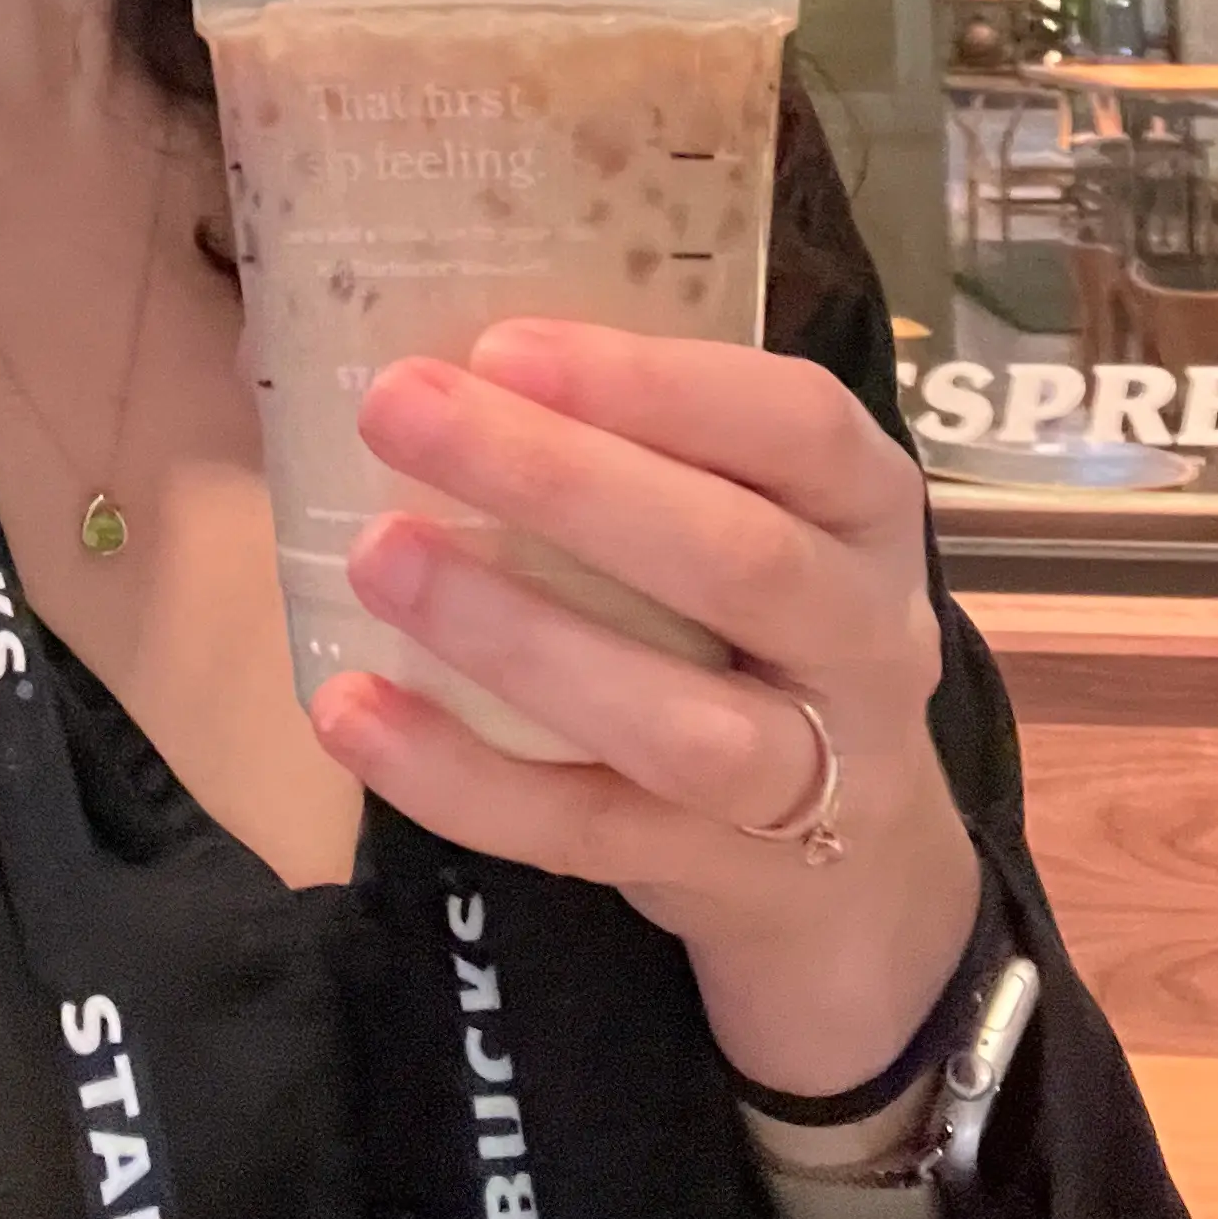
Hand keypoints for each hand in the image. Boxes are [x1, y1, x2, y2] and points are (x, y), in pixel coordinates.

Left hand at [305, 324, 980, 1100]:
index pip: (798, 424)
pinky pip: (583, 828)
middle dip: (561, 480)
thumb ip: (635, 443)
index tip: (502, 345)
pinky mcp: (716, 873)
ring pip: (677, 720)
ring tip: (376, 557)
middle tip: (399, 410)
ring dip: (516, 635)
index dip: (656, 383)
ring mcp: (809, 774)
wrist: (853, 865)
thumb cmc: (755, 625)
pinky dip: (459, 777)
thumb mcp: (749, 510)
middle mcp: (861, 636)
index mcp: (865, 506)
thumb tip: (438, 362)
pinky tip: (352, 711)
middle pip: (738, 559)